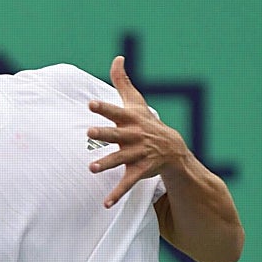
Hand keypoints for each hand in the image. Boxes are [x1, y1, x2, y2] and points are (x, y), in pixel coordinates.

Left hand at [87, 55, 190, 207]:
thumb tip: (117, 57)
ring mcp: (137, 154)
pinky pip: (127, 184)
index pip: (116, 111)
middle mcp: (134, 136)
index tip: (90, 104)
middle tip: (88, 132)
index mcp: (131, 120)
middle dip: (104, 133)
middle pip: (117, 134)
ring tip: (91, 168)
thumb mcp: (136, 102)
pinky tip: (105, 204)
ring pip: (120, 159)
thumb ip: (122, 81)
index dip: (104, 108)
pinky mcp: (139, 171)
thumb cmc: (146, 122)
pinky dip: (117, 194)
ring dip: (107, 164)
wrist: (172, 148)